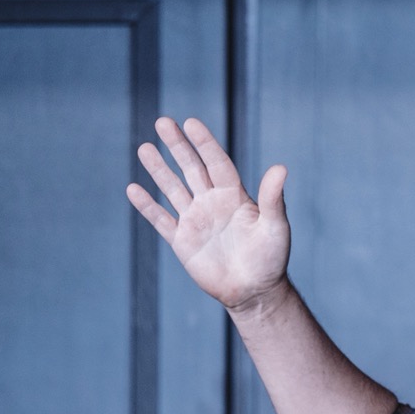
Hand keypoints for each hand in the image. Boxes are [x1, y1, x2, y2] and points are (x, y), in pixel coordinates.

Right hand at [126, 117, 289, 311]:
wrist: (254, 291)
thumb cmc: (271, 258)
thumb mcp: (275, 227)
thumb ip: (273, 198)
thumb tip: (281, 167)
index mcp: (235, 195)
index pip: (217, 163)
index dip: (204, 143)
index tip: (191, 123)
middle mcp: (212, 202)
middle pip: (192, 168)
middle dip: (178, 146)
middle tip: (162, 121)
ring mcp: (195, 220)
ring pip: (173, 189)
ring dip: (159, 169)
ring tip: (144, 148)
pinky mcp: (182, 241)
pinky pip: (161, 220)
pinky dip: (147, 206)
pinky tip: (133, 189)